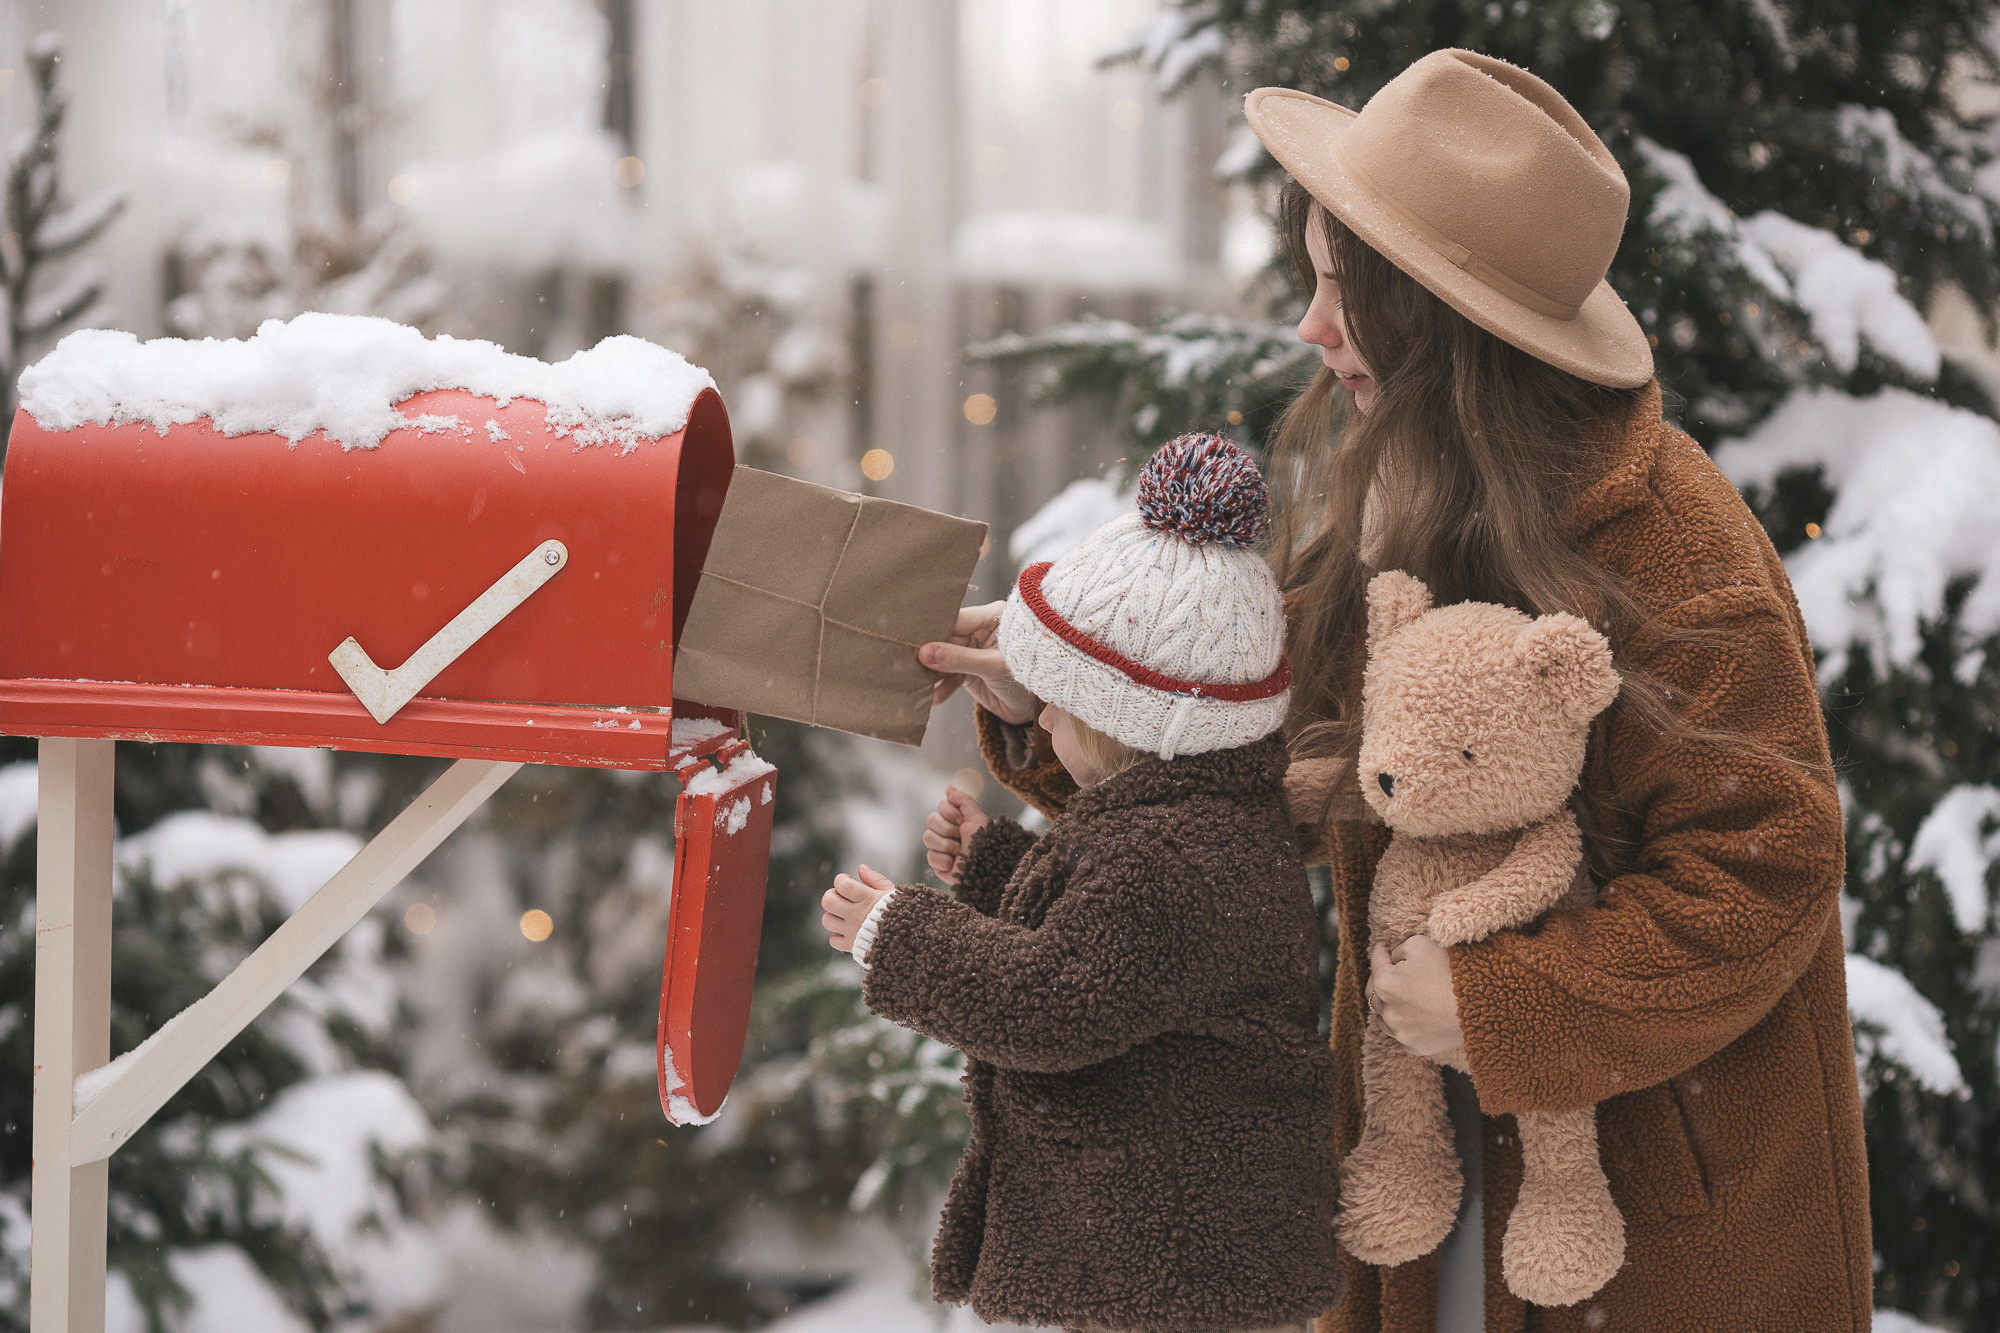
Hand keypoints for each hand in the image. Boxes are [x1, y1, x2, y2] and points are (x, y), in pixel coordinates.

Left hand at [822, 865, 894, 951]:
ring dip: (833, 915)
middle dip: (832, 895)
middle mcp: (855, 914)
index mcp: (866, 899)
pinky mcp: (851, 946)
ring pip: (827, 920)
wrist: (910, 939)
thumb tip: (861, 868)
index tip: (848, 880)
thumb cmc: (902, 912)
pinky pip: (833, 940)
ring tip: (844, 913)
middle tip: (843, 897)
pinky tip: (849, 930)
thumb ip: (875, 879)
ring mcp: (851, 931)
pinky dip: (838, 935)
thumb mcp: (892, 892)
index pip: (842, 884)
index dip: (841, 879)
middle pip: (828, 901)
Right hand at [920, 601, 1038, 723]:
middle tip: (904, 661)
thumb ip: (960, 659)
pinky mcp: (969, 670)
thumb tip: (926, 653)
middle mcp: (981, 631)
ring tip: (913, 683)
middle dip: (927, 653)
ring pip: (943, 658)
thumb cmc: (1028, 680)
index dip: (932, 628)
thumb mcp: (993, 667)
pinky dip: (940, 687)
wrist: (1035, 709)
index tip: (910, 636)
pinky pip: (948, 676)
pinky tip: (933, 699)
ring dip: (931, 673)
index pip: (956, 618)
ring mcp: (973, 651)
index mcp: (992, 618)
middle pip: (945, 638)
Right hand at [923, 784, 991, 884]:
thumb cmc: (987, 843)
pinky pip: (930, 856)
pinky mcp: (938, 864)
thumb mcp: (977, 818)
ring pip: (928, 837)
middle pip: (931, 820)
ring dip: (947, 845)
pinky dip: (944, 860)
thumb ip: (963, 801)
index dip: (950, 812)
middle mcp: (947, 832)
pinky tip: (954, 865)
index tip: (962, 821)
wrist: (988, 869)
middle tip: (961, 837)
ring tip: (959, 852)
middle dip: (948, 829)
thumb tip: (948, 787)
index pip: (941, 806)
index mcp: (957, 819)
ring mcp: (941, 848)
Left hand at [1367, 937, 1464, 1058]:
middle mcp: (1388, 1012)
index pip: (1376, 963)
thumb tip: (1392, 958)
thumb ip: (1398, 949)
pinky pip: (1403, 1036)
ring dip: (1389, 1006)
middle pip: (1375, 993)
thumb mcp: (1419, 944)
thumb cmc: (1450, 970)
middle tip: (1389, 971)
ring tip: (1399, 998)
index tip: (1383, 948)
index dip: (1380, 952)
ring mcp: (1402, 1033)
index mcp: (1385, 985)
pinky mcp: (1417, 1048)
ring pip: (1384, 1018)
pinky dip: (1405, 1026)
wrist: (1482, 1003)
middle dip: (1380, 979)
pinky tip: (1414, 1018)